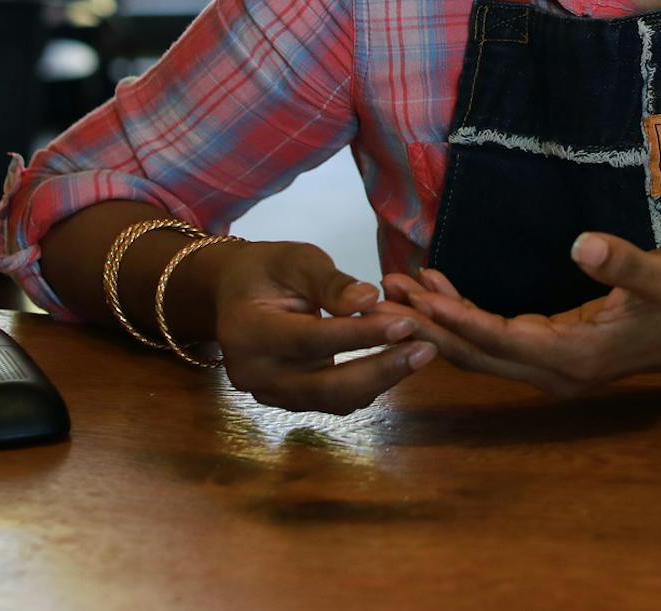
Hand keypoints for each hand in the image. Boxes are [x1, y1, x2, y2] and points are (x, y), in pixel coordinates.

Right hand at [213, 240, 435, 414]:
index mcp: (247, 333)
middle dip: (380, 369)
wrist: (234, 293)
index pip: (312, 340)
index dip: (360, 335)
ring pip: (333, 399)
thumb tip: (369, 299)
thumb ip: (330, 283)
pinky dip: (368, 383)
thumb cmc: (267, 269)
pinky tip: (398, 360)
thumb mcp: (296, 260)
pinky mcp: (288, 401)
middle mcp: (253, 374)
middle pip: (325, 385)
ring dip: (381, 379)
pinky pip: (333, 400)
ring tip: (421, 353)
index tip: (406, 322)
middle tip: (426, 349)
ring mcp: (269, 394)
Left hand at [380, 232, 660, 397]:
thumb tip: (585, 244)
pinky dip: (460, 320)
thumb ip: (623, 262)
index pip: (503, 340)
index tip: (419, 298)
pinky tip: (436, 292)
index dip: (459, 320)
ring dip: (436, 324)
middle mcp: (552, 373)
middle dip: (427, 325)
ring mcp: (546, 370)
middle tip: (383, 295)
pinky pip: (491, 344)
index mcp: (574, 356)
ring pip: (477, 353)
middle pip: (476, 355)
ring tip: (395, 289)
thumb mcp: (660, 275)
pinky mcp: (544, 358)